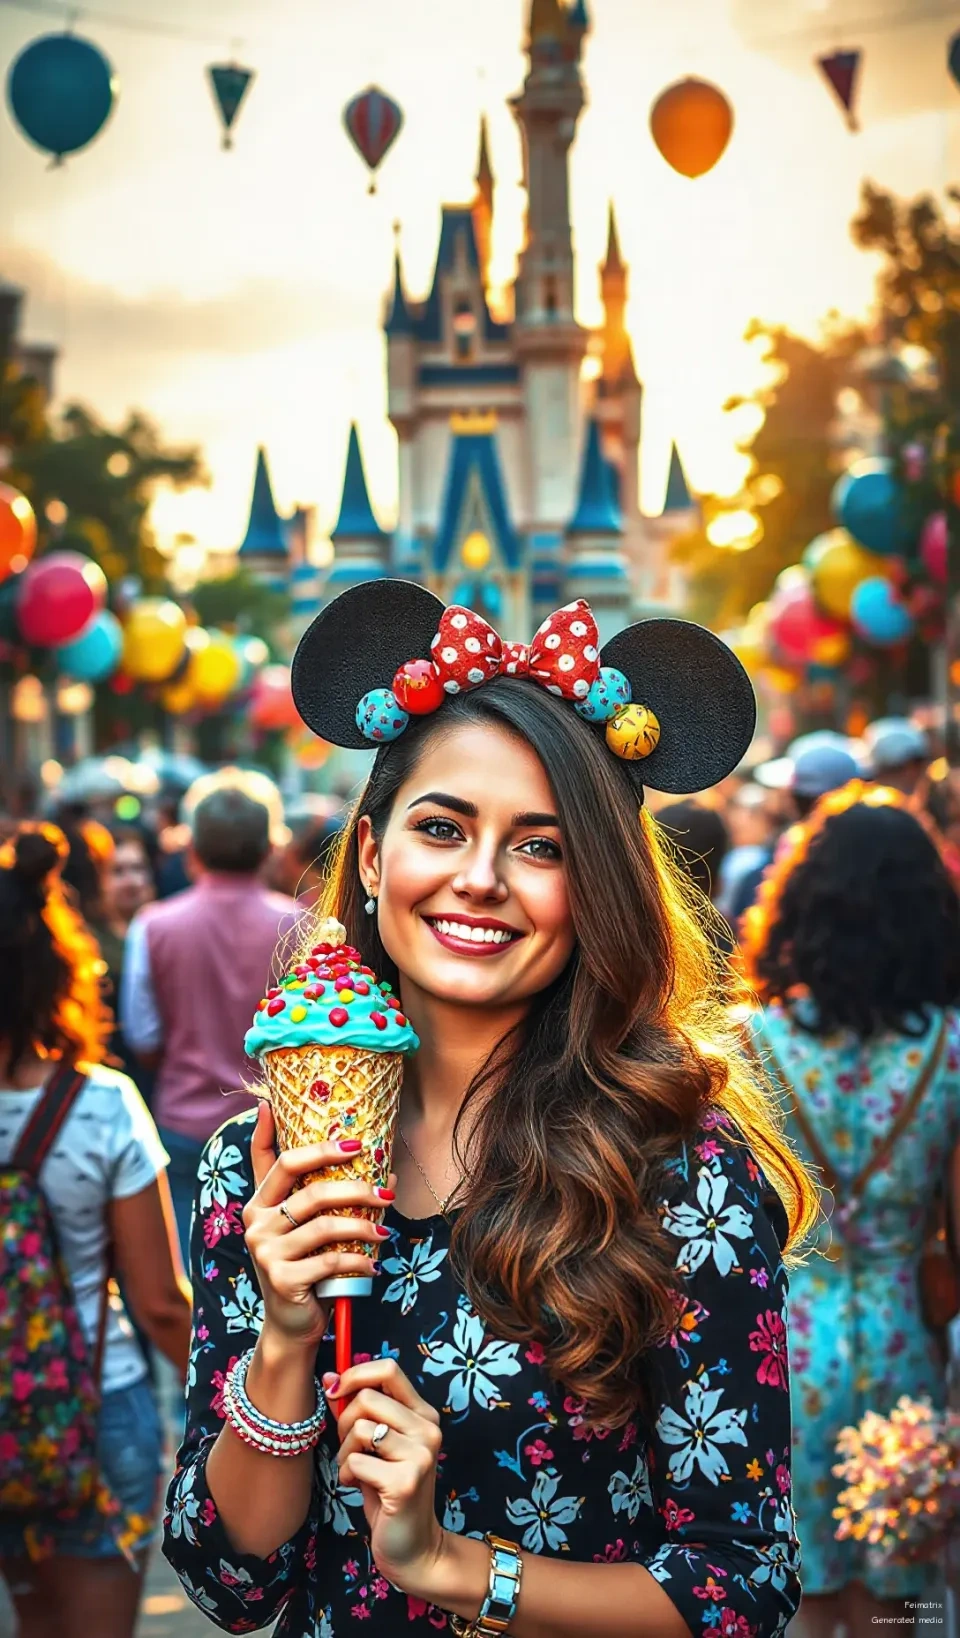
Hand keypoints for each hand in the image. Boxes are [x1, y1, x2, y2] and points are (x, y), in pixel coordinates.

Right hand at [243, 1103, 393, 1350]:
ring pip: (325, 1226)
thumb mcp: (312, 1230)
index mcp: (260, 1202)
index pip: (278, 1160)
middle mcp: (256, 1222)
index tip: (351, 1139)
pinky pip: (330, 1260)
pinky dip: (358, 1261)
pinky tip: (373, 1265)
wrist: (290, 1323)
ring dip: (363, 1227)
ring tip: (385, 1232)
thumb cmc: (306, 1267)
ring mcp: (265, 1251)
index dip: (312, 1146)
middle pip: (311, 1189)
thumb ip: (335, 1200)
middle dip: (355, 1188)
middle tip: (385, 1193)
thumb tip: (387, 1173)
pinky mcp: (281, 1278)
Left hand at [327, 1358, 444, 1593]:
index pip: (389, 1369)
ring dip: (344, 1453)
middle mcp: (428, 1429)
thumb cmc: (388, 1491)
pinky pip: (356, 1462)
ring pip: (360, 1428)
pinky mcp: (405, 1482)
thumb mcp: (376, 1445)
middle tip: (349, 1448)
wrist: (413, 1547)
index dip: (355, 1374)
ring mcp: (420, 1455)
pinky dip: (346, 1475)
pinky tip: (357, 1487)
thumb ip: (358, 1411)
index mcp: (423, 1414)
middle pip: (367, 1398)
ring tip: (354, 1471)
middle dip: (344, 1422)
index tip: (335, 1392)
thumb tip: (328, 1378)